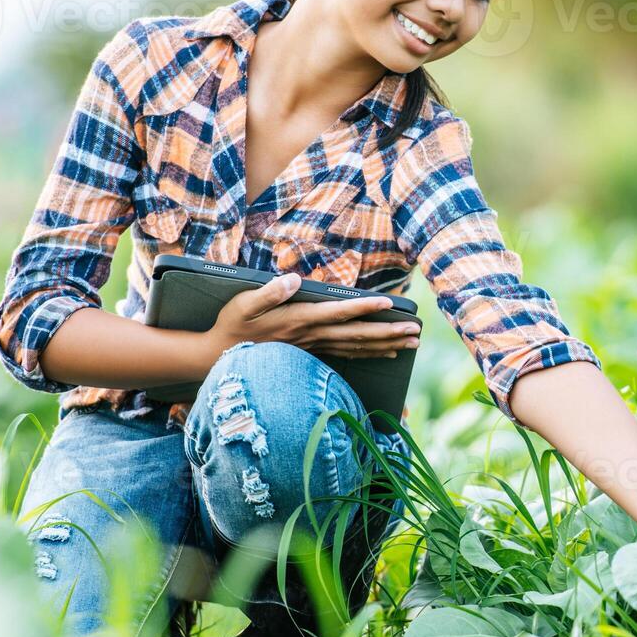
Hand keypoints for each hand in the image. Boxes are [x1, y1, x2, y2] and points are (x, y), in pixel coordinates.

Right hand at [205, 272, 420, 360]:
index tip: (390, 305)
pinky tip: (386, 352)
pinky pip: (348, 354)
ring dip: (386, 345)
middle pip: (357, 335)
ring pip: (357, 347)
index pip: (338, 313)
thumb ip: (269, 291)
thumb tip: (292, 278)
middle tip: (417, 332)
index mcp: (299, 319)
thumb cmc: (232, 325)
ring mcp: (314, 347)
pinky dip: (369, 353)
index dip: (364, 308)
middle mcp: (312, 335)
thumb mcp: (243, 303)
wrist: (219, 357)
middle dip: (388, 333)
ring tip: (411, 342)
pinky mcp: (312, 353)